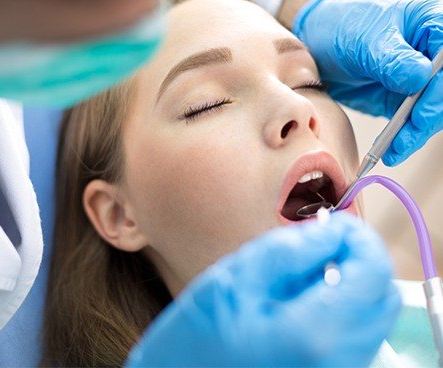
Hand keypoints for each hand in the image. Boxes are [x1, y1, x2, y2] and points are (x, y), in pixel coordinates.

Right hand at [126, 213, 400, 366]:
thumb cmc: (196, 340)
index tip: (335, 224)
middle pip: (383, 296)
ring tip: (299, 278)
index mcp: (316, 333)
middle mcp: (339, 362)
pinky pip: (355, 337)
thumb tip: (334, 230)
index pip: (374, 271)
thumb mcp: (237, 278)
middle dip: (358, 260)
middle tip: (319, 245)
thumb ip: (292, 249)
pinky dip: (340, 309)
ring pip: (372, 317)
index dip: (359, 237)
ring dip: (349, 284)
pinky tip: (299, 304)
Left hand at [292, 0, 441, 165]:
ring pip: (432, 111)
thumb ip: (392, 59)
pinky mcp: (405, 101)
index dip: (440, 87)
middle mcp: (432, 54)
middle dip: (429, 117)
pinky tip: (390, 151)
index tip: (421, 111)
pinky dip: (403, 138)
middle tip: (407, 137)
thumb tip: (420, 78)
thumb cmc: (342, 29)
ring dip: (416, 133)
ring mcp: (420, 80)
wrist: (316, 47)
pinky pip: (412, 123)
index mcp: (432, 26)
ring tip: (395, 150)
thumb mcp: (364, 40)